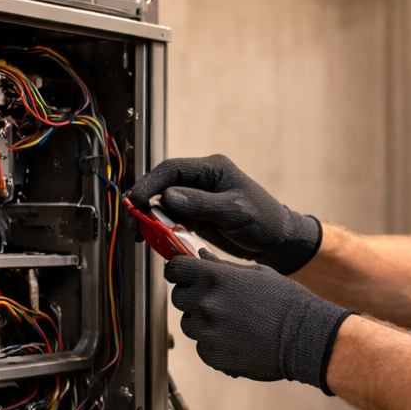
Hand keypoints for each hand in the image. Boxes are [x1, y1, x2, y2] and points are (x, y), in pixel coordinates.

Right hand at [129, 154, 320, 274]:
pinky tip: (153, 239)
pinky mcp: (195, 215)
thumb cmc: (263, 221)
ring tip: (140, 235)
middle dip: (145, 203)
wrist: (277, 241)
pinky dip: (160, 228)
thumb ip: (201, 203)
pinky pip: (171, 218)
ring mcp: (197, 197)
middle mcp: (201, 179)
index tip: (137, 202)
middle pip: (162, 185)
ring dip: (150, 218)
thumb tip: (168, 197)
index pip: (172, 170)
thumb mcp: (234, 211)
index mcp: (212, 168)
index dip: (150, 184)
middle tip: (133, 223)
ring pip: (163, 203)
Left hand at [166, 252, 354, 391]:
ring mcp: (207, 331)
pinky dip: (214, 344)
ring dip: (202, 322)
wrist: (305, 337)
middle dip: (192, 296)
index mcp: (215, 277)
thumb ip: (222, 266)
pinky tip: (237, 340)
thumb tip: (201, 256)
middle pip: (178, 297)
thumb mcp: (257, 274)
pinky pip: (201, 346)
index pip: (175, 269)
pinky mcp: (212, 355)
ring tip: (232, 323)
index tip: (184, 276)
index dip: (178, 272)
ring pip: (189, 323)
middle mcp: (206, 303)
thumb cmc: (286, 301)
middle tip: (216, 301)